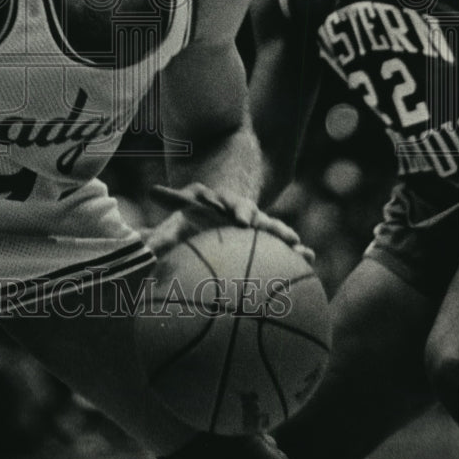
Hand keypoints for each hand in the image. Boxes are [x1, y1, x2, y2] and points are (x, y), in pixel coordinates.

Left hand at [145, 183, 313, 262]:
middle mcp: (243, 212)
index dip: (226, 207)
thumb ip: (170, 210)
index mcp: (221, 203)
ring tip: (296, 243)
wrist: (230, 211)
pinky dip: (299, 250)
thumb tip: (147, 201)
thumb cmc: (206, 214)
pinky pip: (286, 244)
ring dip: (282, 233)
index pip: (223, 202)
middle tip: (248, 223)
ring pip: (272, 227)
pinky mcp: (272, 239)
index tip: (230, 216)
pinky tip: (311, 258)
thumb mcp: (188, 210)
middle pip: (248, 212)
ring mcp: (260, 225)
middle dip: (249, 216)